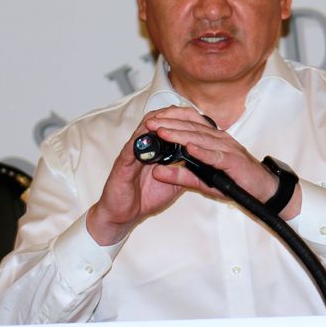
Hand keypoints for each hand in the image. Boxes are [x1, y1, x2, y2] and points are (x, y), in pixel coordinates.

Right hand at [85, 112, 187, 245]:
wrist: (124, 214)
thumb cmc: (146, 197)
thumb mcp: (173, 183)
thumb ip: (185, 171)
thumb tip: (203, 164)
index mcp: (154, 149)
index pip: (166, 126)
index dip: (179, 118)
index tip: (195, 116)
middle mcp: (142, 147)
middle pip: (154, 121)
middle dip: (169, 114)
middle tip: (184, 111)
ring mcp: (131, 154)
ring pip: (142, 131)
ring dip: (155, 123)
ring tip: (169, 118)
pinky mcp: (122, 165)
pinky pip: (131, 150)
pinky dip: (140, 142)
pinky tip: (149, 137)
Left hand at [142, 107, 281, 205]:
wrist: (264, 189)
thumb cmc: (236, 181)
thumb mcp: (202, 179)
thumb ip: (180, 175)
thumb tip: (156, 172)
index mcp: (211, 138)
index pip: (187, 125)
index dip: (169, 122)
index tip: (150, 122)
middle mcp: (219, 139)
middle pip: (190, 128)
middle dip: (169, 125)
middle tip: (150, 124)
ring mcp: (227, 148)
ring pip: (200, 138)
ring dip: (180, 135)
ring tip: (163, 132)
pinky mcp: (234, 161)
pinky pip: (216, 155)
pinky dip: (202, 151)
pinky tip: (189, 148)